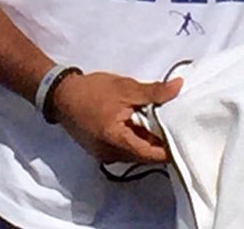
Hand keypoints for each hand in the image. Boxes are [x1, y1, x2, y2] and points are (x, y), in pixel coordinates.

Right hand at [50, 70, 181, 163]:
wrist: (60, 94)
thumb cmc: (92, 91)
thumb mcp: (125, 87)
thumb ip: (153, 92)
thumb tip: (179, 87)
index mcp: (117, 142)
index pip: (152, 155)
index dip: (169, 147)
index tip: (183, 134)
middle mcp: (111, 156)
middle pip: (144, 155)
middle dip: (157, 140)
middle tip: (171, 122)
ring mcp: (104, 156)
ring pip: (134, 152)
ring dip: (144, 138)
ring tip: (153, 119)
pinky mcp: (100, 151)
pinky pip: (123, 148)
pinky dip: (132, 138)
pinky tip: (135, 122)